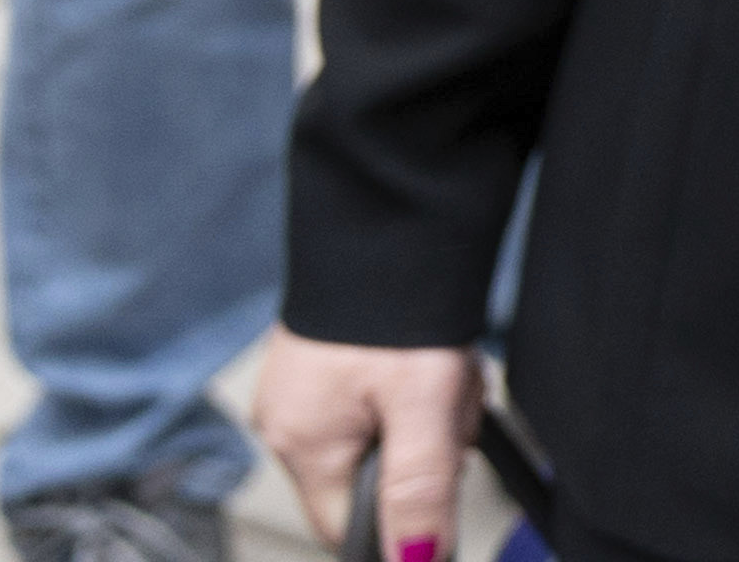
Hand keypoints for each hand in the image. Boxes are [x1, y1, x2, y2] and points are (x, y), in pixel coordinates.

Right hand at [252, 327, 477, 557]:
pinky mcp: (324, 361)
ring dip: (422, 415)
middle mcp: (287, 424)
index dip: (400, 516)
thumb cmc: (400, 304)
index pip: (344, 531)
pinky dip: (410, 386)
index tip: (440, 474)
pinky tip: (430, 355)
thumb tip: (415, 560)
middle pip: (366, 480)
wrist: (394, 212)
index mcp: (302, 446)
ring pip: (378, 437)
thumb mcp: (422, 406)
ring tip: (443, 370)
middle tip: (450, 404)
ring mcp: (302, 390)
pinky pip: (375, 399)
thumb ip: (417, 490)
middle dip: (419, 455)